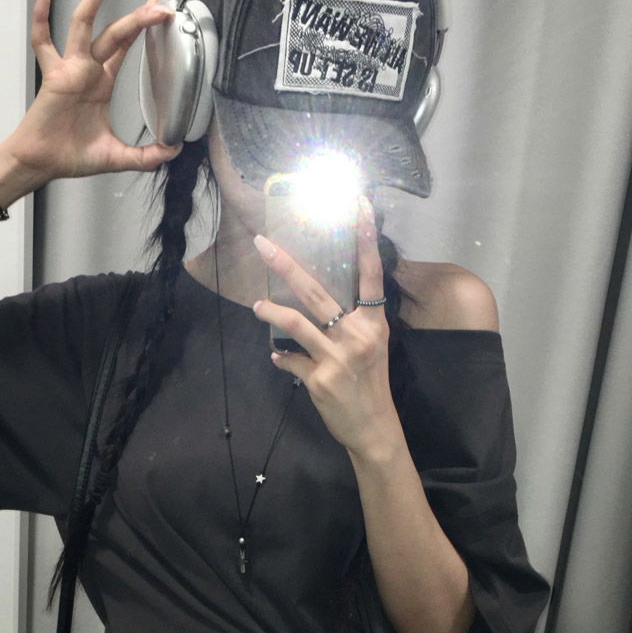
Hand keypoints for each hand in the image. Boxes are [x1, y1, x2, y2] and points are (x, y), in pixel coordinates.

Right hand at [6, 0, 181, 181]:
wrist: (42, 164)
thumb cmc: (71, 157)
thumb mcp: (117, 157)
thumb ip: (145, 155)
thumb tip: (173, 151)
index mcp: (101, 82)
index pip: (125, 46)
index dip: (142, 27)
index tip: (162, 11)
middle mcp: (87, 69)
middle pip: (114, 31)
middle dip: (137, 14)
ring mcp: (70, 68)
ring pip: (83, 22)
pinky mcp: (54, 75)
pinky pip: (43, 41)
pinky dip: (40, 15)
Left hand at [251, 198, 402, 456]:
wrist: (374, 428)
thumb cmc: (371, 384)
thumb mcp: (372, 347)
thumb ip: (353, 322)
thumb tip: (322, 301)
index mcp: (374, 324)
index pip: (370, 274)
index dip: (364, 238)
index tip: (359, 203)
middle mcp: (357, 335)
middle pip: (317, 291)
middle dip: (286, 265)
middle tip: (263, 244)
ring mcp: (337, 356)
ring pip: (296, 322)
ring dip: (272, 311)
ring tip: (257, 305)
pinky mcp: (320, 378)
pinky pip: (290, 359)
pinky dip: (280, 357)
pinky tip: (275, 355)